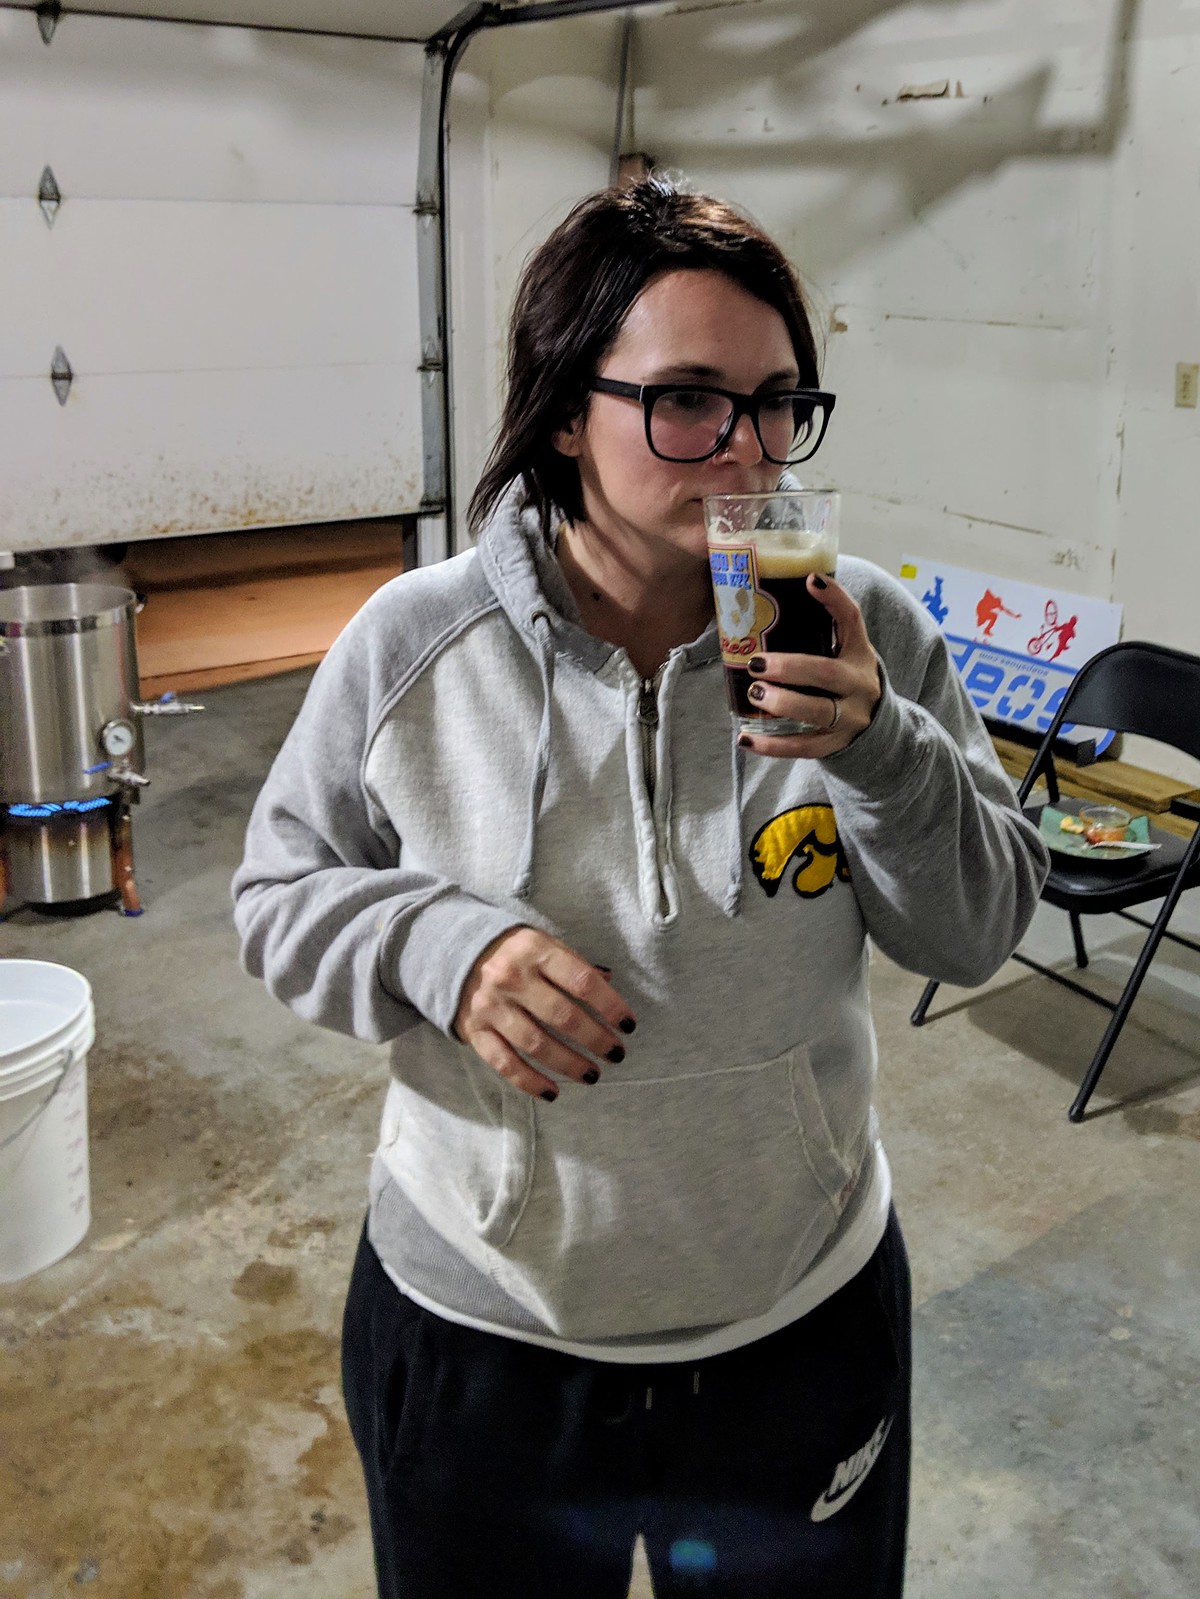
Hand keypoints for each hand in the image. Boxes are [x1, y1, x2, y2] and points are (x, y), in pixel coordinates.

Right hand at [453, 927, 636, 1101]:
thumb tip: (610, 983)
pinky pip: (504, 1063)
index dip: (610, 1006)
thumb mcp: (542, 944)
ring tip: (592, 1074)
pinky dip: (529, 1081)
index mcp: (535, 950)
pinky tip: (553, 1091)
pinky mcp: (475, 1031)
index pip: (582, 981)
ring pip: (536, 1044)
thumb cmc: (512, 951)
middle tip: (616, 1053)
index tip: (629, 1025)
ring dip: (569, 1064)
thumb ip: (573, 963)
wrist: (453, 951)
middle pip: (563, 1016)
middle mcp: (512, 978)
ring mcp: (492, 1006)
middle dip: (596, 1039)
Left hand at [738, 573, 881, 758]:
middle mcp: (859, 686)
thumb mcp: (846, 651)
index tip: (810, 581)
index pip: (852, 621)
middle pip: (826, 673)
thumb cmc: (847, 680)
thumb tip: (773, 594)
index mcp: (859, 655)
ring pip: (816, 712)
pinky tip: (746, 739)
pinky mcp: (835, 745)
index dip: (835, 600)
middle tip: (756, 663)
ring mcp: (849, 719)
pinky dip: (772, 747)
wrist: (877, 726)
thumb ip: (822, 629)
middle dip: (789, 667)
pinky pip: (803, 748)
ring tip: (755, 693)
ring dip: (783, 703)